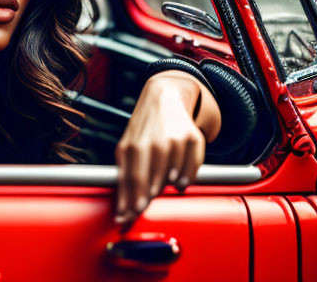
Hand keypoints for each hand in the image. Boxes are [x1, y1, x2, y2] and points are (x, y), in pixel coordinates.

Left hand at [113, 71, 220, 226]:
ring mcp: (173, 141)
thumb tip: (124, 205)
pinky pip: (192, 169)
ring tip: (164, 188)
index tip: (125, 218)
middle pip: (150, 181)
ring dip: (167, 187)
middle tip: (140, 211)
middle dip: (144, 200)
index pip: (130, 180)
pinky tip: (179, 179)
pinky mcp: (192, 138)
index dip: (128, 201)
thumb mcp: (128, 146)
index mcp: (132, 146)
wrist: (163, 97)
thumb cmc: (144, 129)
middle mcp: (152, 143)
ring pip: (172, 177)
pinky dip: (186, 178)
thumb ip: (126, 173)